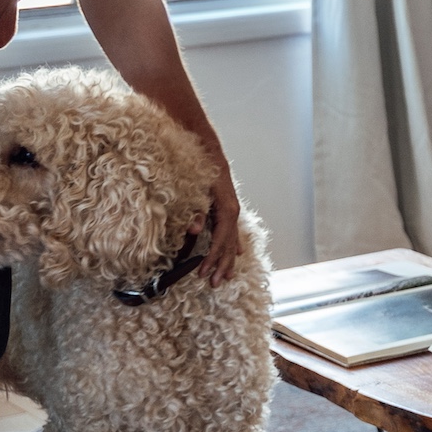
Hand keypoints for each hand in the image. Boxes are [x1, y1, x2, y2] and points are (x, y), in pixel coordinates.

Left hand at [201, 167, 245, 285]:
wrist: (206, 148)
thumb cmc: (200, 167)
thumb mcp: (195, 188)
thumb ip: (197, 211)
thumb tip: (196, 231)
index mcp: (226, 208)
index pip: (221, 240)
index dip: (213, 258)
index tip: (204, 272)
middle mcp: (231, 210)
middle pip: (229, 243)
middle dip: (222, 265)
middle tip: (215, 283)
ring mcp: (231, 209)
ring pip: (232, 239)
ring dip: (228, 259)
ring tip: (225, 276)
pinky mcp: (226, 207)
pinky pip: (232, 230)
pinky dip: (232, 244)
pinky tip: (236, 253)